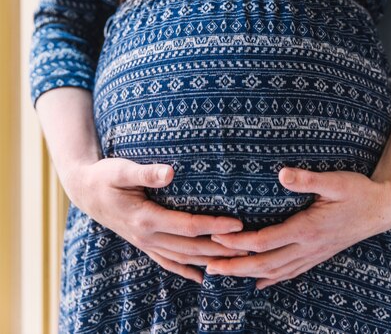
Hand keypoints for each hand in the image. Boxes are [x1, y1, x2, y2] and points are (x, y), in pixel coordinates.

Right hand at [64, 158, 247, 283]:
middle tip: (249, 246)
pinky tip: (202, 277)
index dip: (214, 226)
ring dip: (209, 260)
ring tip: (236, 261)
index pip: (188, 226)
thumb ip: (146, 172)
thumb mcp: (121, 170)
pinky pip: (168, 261)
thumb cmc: (105, 176)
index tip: (238, 224)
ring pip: (183, 257)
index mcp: (145, 218)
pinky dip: (186, 270)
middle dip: (221, 248)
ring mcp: (145, 243)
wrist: (84, 191)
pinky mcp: (144, 243)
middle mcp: (147, 236)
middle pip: (191, 247)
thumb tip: (171, 172)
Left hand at [205, 167, 390, 289]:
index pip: (265, 240)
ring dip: (247, 274)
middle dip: (235, 266)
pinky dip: (271, 279)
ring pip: (275, 271)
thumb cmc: (357, 191)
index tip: (216, 237)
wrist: (380, 209)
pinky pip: (290, 272)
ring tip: (223, 274)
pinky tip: (259, 283)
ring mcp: (312, 254)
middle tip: (208, 266)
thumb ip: (307, 179)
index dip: (239, 242)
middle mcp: (307, 247)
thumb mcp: (334, 180)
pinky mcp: (317, 255)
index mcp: (307, 228)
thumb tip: (282, 173)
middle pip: (264, 263)